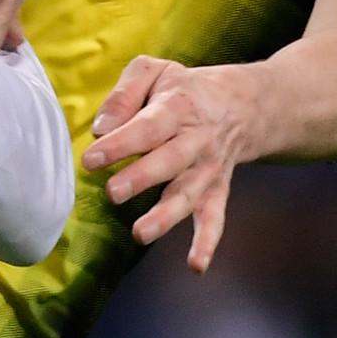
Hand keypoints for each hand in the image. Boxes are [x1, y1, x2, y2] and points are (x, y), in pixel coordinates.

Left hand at [84, 55, 266, 271]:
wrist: (245, 104)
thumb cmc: (184, 88)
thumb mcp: (154, 72)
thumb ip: (125, 93)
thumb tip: (100, 128)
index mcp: (179, 108)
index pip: (149, 127)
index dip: (121, 143)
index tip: (91, 158)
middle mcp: (197, 141)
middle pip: (171, 161)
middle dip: (142, 178)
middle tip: (112, 192)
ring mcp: (208, 169)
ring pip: (189, 194)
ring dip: (166, 216)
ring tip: (141, 233)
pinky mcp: (217, 189)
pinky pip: (214, 217)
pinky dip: (208, 242)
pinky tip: (196, 265)